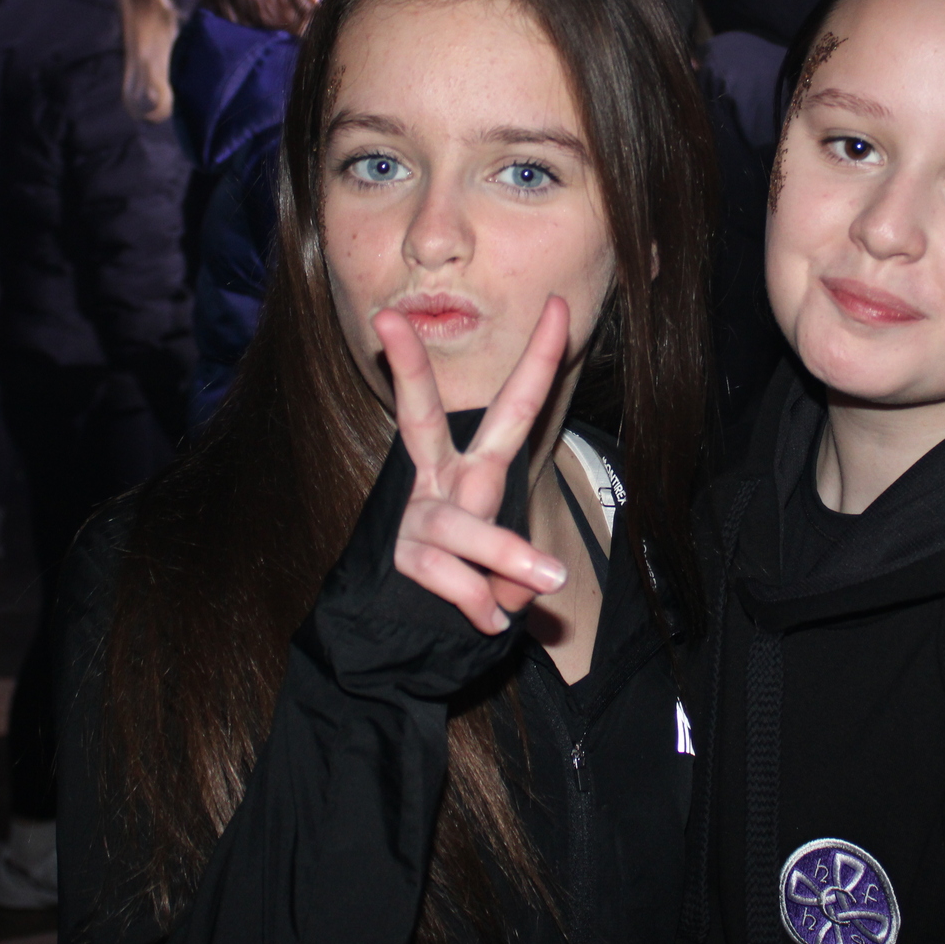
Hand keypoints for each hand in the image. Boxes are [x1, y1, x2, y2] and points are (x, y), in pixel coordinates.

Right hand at [375, 295, 571, 634]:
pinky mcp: (398, 559)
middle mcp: (438, 482)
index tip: (557, 305)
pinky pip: (450, 577)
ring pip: (460, 525)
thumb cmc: (471, 584)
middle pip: (418, 417)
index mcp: (472, 469)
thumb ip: (520, 572)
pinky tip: (490, 622)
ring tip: (549, 579)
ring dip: (506, 552)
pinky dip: (478, 602)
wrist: (405, 638)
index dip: (538, 359)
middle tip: (386, 320)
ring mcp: (414, 518)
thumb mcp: (509, 570)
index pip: (512, 408)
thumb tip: (526, 589)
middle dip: (407, 369)